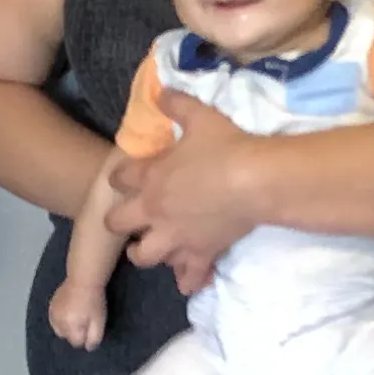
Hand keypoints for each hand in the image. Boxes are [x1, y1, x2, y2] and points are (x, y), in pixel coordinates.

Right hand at [49, 283, 107, 347]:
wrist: (83, 280)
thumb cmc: (94, 301)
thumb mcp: (100, 321)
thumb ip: (94, 338)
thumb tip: (88, 348)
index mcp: (71, 327)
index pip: (76, 343)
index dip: (85, 337)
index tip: (90, 328)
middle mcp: (58, 323)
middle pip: (66, 337)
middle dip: (75, 333)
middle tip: (84, 321)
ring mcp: (52, 314)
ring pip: (58, 330)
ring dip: (66, 327)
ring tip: (76, 316)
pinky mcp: (50, 306)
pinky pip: (53, 320)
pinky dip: (60, 320)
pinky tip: (68, 313)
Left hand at [103, 96, 254, 295]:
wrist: (256, 180)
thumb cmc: (226, 146)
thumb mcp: (200, 116)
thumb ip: (177, 104)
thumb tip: (162, 91)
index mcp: (150, 177)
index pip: (119, 178)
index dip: (120, 177)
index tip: (126, 177)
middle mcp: (154, 211)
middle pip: (117, 223)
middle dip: (119, 222)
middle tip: (129, 220)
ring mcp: (175, 236)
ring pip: (144, 256)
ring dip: (144, 253)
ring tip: (150, 249)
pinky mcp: (200, 253)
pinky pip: (189, 275)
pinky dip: (188, 280)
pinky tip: (189, 283)